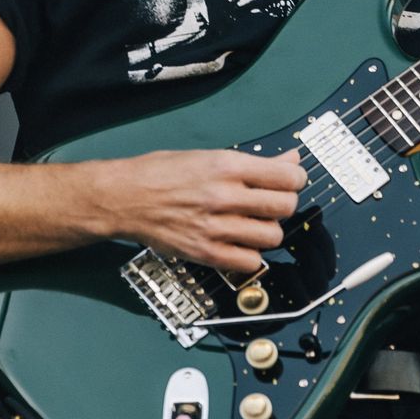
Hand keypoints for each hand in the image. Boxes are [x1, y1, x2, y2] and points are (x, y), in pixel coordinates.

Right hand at [94, 147, 306, 272]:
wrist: (123, 197)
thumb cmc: (162, 172)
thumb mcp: (209, 156)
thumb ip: (254, 163)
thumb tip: (291, 160)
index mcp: (226, 166)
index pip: (287, 176)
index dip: (296, 179)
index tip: (291, 182)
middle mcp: (224, 196)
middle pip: (284, 207)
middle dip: (285, 204)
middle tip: (272, 203)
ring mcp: (215, 227)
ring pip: (272, 236)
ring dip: (269, 231)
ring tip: (254, 224)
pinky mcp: (205, 253)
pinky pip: (250, 262)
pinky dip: (251, 255)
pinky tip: (240, 243)